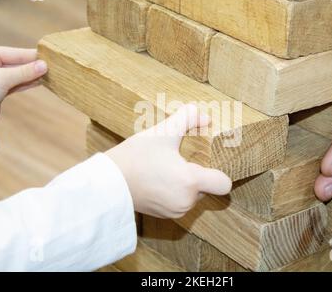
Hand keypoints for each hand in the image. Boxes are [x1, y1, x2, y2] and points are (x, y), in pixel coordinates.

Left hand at [0, 46, 47, 129]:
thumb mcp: (2, 79)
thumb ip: (25, 72)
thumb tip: (44, 65)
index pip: (16, 53)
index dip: (33, 56)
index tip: (50, 57)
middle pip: (19, 63)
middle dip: (35, 66)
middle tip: (54, 66)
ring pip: (20, 74)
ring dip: (34, 75)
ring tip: (51, 74)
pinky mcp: (1, 89)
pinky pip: (19, 83)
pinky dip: (29, 83)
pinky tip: (41, 81)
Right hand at [106, 104, 232, 218]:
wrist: (107, 183)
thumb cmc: (135, 157)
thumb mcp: (162, 132)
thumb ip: (186, 118)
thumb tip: (203, 116)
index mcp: (191, 182)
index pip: (224, 183)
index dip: (219, 170)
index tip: (206, 160)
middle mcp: (187, 201)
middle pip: (208, 187)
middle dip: (198, 174)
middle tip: (181, 159)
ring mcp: (175, 211)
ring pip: (193, 196)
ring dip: (186, 184)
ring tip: (167, 169)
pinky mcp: (164, 216)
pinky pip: (179, 203)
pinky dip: (174, 193)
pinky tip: (159, 180)